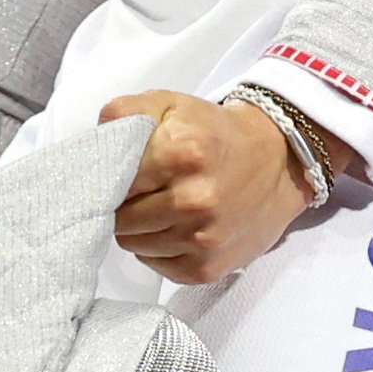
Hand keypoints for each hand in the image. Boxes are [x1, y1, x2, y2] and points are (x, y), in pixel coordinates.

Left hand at [104, 90, 328, 284]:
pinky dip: (158, 249)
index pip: (112, 180)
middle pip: (120, 218)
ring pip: (133, 244)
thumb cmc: (215, 133)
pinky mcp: (207, 267)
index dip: (111, 178)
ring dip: (139, 229)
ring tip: (161, 207)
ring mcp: (202, 238)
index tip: (120, 175)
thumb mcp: (170, 103)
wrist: (279, 162)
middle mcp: (192, 200)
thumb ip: (124, 114)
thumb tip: (93, 141)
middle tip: (142, 191)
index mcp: (179, 153)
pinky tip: (176, 228)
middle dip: (123, 205)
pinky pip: (157, 264)